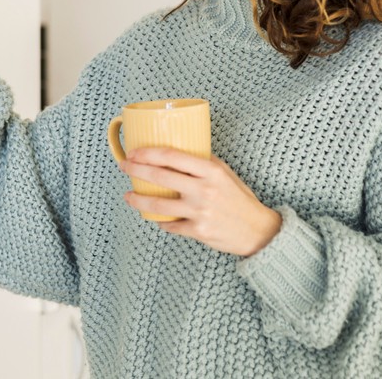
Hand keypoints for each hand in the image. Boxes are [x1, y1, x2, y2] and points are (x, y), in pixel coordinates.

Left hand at [119, 148, 281, 256]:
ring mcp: (199, 212)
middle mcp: (204, 190)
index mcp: (211, 171)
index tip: (135, 151)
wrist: (257, 230)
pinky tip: (155, 217)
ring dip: (139, 200)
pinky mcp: (198, 231)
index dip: (149, 153)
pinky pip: (170, 225)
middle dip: (136, 170)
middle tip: (124, 167)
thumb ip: (204, 163)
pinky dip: (160, 222)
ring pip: (158, 206)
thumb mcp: (226, 174)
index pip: (172, 156)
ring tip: (129, 195)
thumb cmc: (240, 198)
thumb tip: (178, 153)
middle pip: (160, 177)